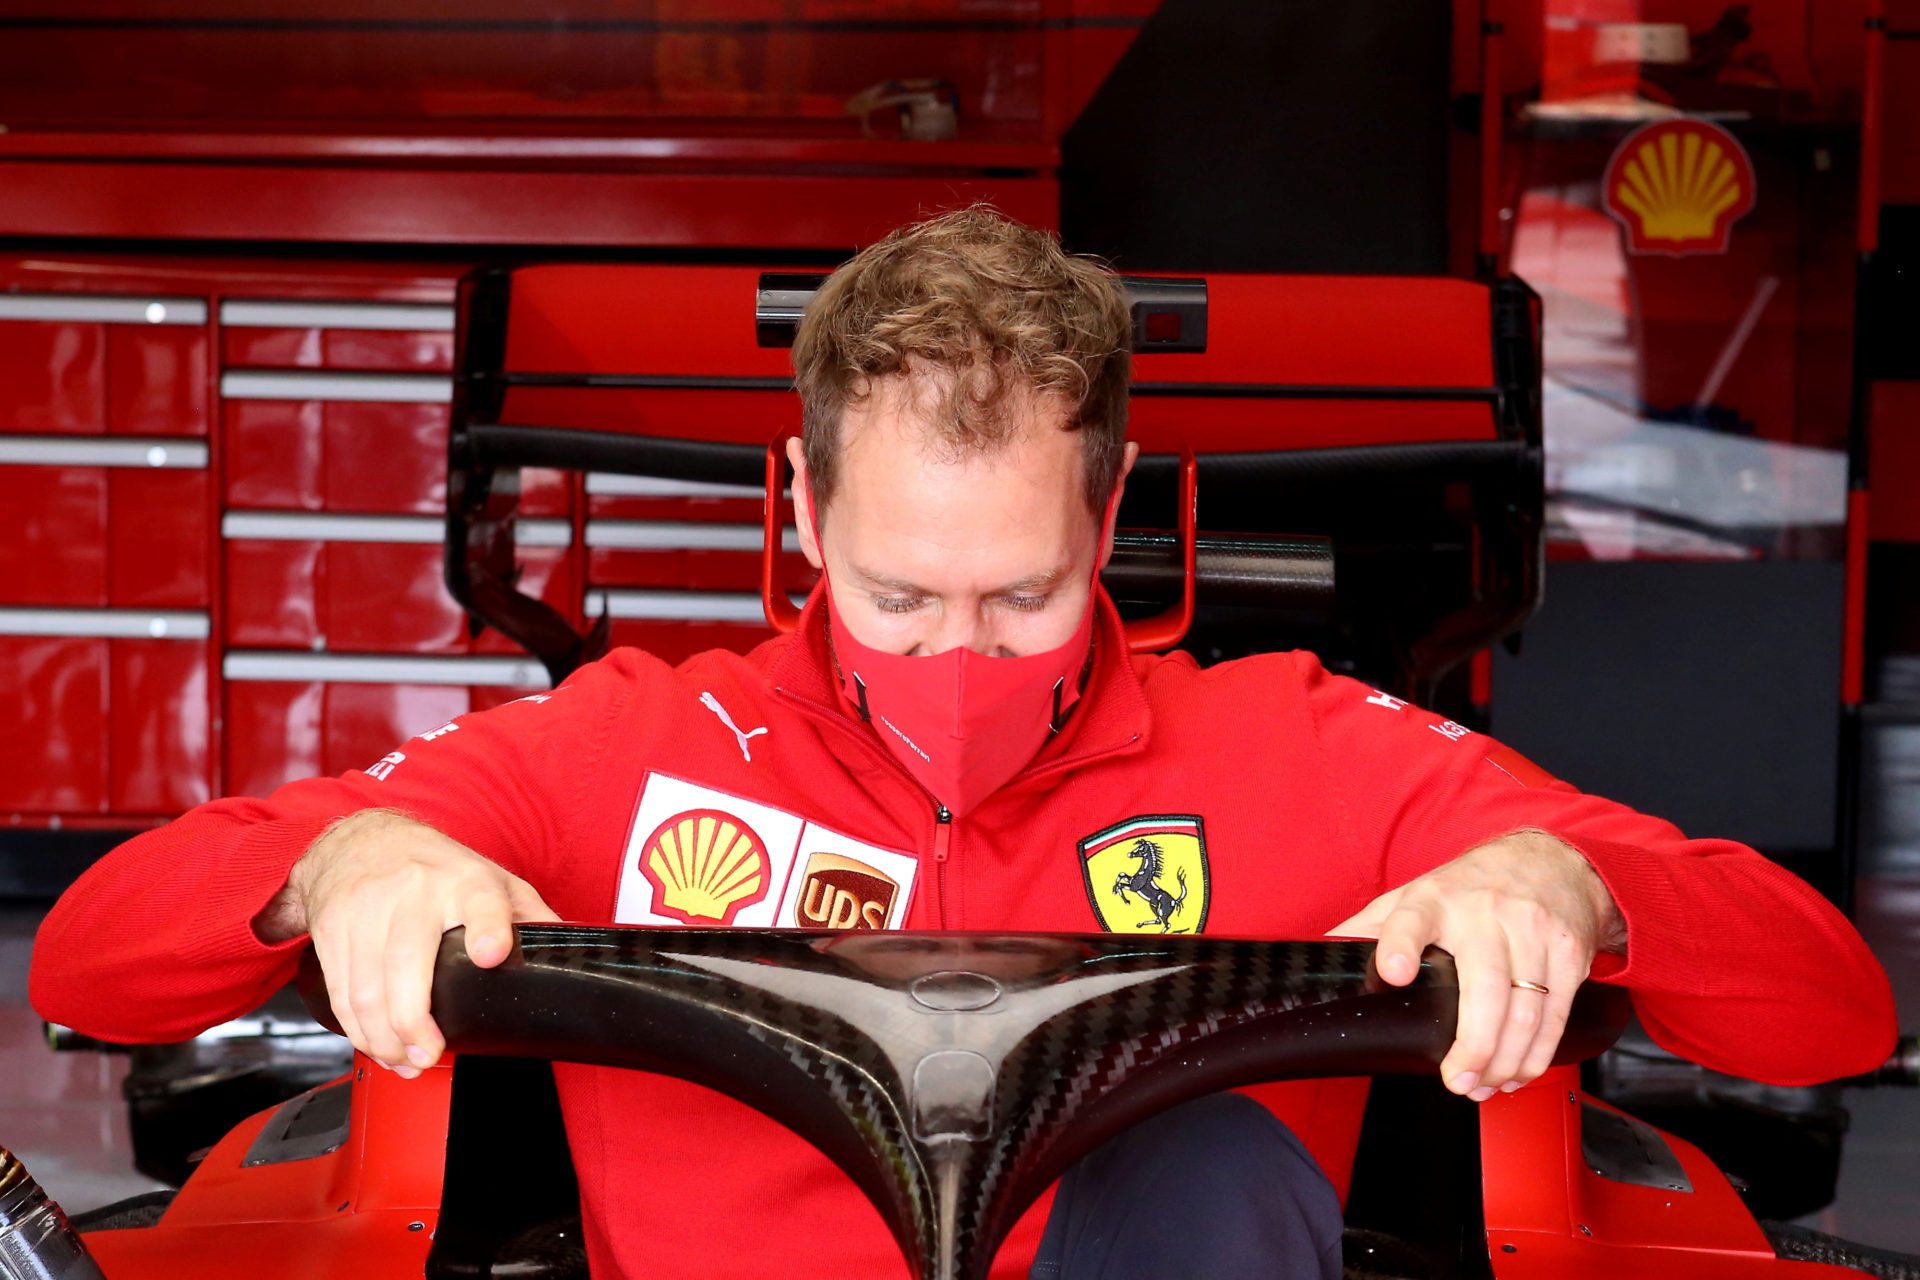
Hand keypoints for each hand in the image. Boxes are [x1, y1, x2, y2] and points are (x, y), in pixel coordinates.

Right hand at [255, 809, 559, 1077]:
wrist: (359, 840)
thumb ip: (528, 916)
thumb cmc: (435, 867)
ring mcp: (367, 910)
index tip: (491, 953)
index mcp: (465, 881)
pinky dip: (357, 1031)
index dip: (488, 927)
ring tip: (407, 1060)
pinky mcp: (332, 930)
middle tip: (430, 1052)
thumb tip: (566, 953)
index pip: (483, 901)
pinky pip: (341, 993)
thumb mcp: (491, 878)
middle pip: (407, 964)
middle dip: (415, 1021)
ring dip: (384, 1038)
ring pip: (367, 989)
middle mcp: (414, 893)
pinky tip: (378, 1046)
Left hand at [1327, 830, 1624, 1100]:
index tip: (1393, 971)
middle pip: (1484, 988)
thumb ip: (1371, 926)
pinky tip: (1518, 1071)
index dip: (1400, 945)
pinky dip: (1538, 1053)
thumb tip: (1323, 954)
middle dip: (1473, 1046)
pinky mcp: (1568, 952)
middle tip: (1457, 1080)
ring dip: (1505, 1061)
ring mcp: (1532, 932)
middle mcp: (1485, 913)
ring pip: (1525, 1010)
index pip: (1410, 919)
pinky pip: (1556, 1015)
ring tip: (1484, 1085)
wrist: (1551, 861)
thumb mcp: (1415, 894)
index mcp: (1435, 900)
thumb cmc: (1472, 886)